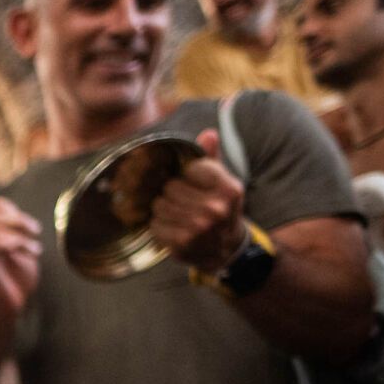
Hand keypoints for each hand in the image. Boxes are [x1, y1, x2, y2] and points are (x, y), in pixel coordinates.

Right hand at [0, 195, 41, 327]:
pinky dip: (8, 243)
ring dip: (18, 234)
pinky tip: (25, 251)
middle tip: (36, 232)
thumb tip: (14, 213)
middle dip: (18, 219)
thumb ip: (16, 230)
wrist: (8, 311)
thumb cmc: (16, 281)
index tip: (29, 224)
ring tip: (35, 250)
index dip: (7, 207)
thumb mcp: (21, 249)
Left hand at [150, 130, 247, 274]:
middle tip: (184, 203)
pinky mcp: (182, 242)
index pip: (192, 168)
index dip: (187, 175)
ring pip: (160, 205)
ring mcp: (198, 227)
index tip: (193, 183)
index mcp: (229, 189)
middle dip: (173, 193)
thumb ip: (212, 160)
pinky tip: (174, 229)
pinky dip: (159, 226)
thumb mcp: (222, 184)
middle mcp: (216, 208)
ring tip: (179, 216)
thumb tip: (208, 133)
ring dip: (164, 210)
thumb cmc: (220, 210)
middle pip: (171, 186)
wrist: (225, 249)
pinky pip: (155, 224)